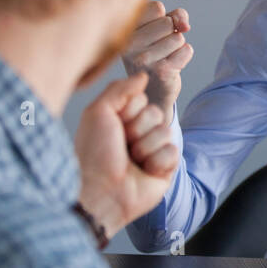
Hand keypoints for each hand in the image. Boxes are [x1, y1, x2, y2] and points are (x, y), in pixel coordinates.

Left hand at [75, 73, 179, 238]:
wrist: (100, 191)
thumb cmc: (93, 154)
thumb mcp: (97, 112)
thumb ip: (119, 89)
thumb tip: (142, 76)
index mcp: (121, 121)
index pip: (142, 100)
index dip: (129, 112)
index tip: (114, 127)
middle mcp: (137, 135)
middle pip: (156, 114)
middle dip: (139, 129)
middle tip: (124, 145)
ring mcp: (152, 152)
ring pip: (166, 133)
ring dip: (146, 148)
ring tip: (132, 162)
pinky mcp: (165, 169)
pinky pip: (173, 152)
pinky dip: (157, 162)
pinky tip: (144, 172)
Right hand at [121, 1, 192, 124]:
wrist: (152, 92)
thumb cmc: (155, 55)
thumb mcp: (159, 29)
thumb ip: (175, 16)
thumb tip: (185, 25)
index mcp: (124, 31)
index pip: (156, 8)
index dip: (165, 17)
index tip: (155, 31)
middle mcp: (129, 45)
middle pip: (169, 23)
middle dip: (171, 34)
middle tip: (159, 49)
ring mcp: (143, 60)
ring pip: (178, 37)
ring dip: (177, 47)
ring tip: (163, 58)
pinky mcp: (160, 72)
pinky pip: (187, 50)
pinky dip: (184, 56)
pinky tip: (171, 66)